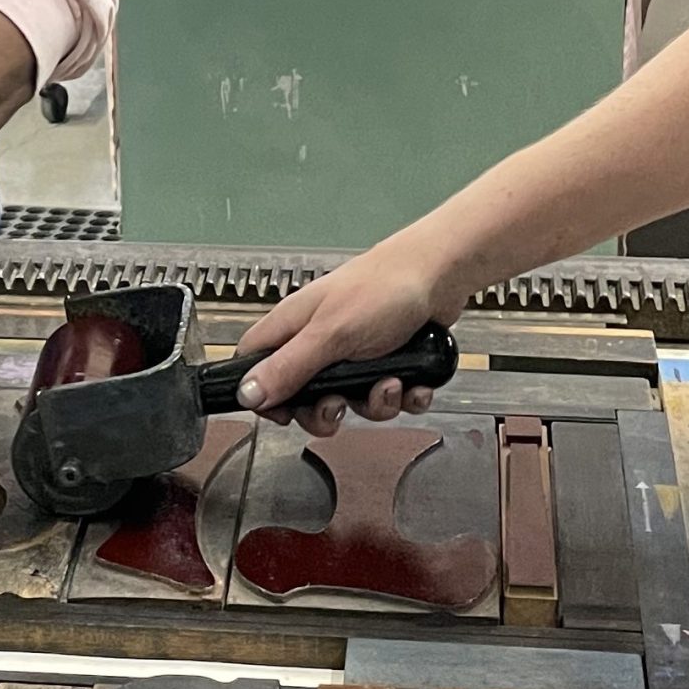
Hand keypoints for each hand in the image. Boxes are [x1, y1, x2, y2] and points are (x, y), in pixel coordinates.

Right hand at [229, 226, 463, 435]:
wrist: (443, 274)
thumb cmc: (384, 288)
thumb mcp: (330, 334)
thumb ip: (288, 367)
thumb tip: (246, 394)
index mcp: (293, 327)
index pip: (254, 364)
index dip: (262, 395)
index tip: (284, 414)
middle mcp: (319, 341)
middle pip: (303, 396)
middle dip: (326, 411)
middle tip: (340, 406)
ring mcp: (354, 352)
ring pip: (350, 401)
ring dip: (373, 403)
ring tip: (390, 383)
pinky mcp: (386, 361)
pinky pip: (386, 396)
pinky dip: (403, 397)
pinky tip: (413, 385)